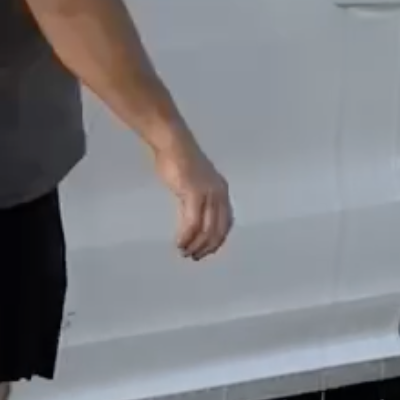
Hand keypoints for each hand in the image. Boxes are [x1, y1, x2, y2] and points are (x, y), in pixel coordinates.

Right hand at [153, 131, 231, 260]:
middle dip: (207, 247)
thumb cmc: (179, 160)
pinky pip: (193, 223)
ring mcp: (208, 193)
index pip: (226, 223)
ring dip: (196, 245)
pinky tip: (179, 243)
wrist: (173, 143)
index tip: (206, 251)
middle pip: (218, 229)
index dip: (217, 240)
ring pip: (207, 229)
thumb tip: (194, 216)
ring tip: (184, 252)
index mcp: (222, 191)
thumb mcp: (195, 182)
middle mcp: (219, 193)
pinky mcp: (194, 193)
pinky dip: (186, 236)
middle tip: (193, 257)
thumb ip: (198, 198)